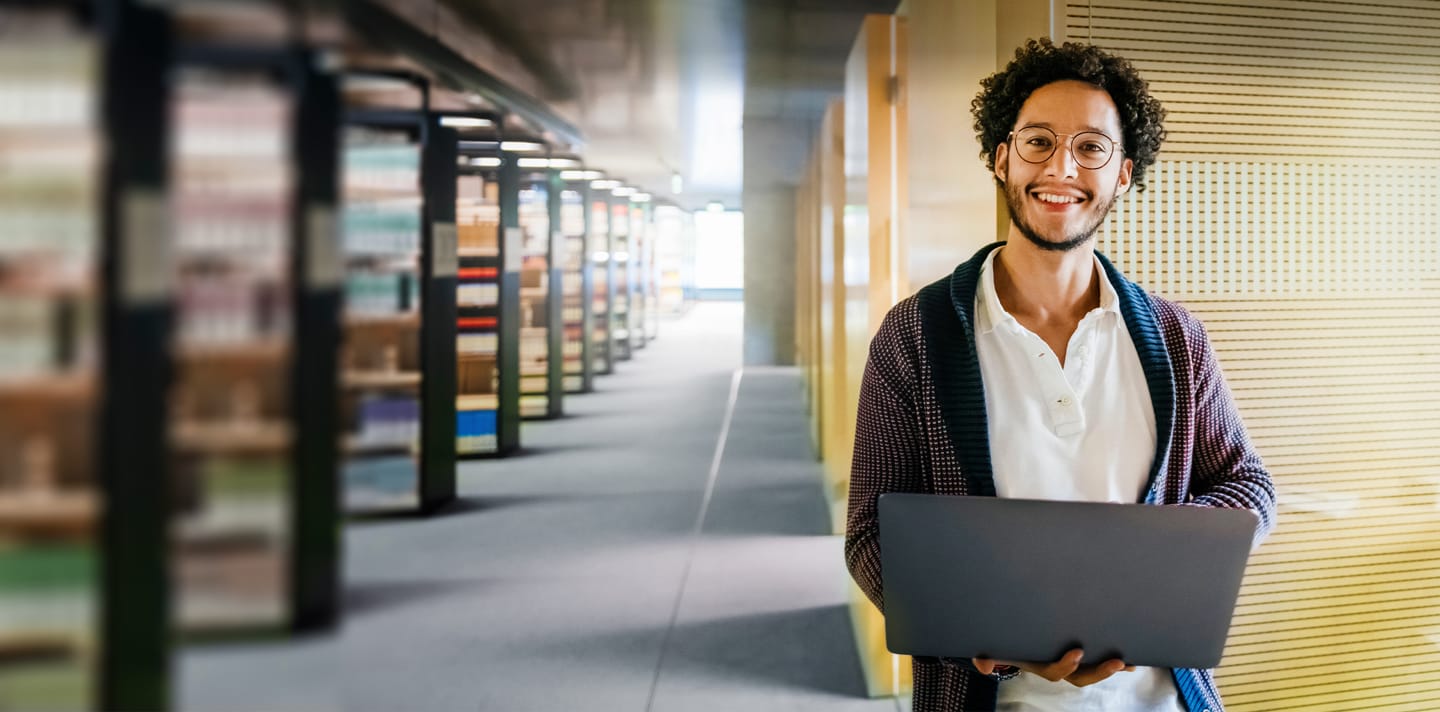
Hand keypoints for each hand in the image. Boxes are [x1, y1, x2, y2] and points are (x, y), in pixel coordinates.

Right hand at [972, 648, 1135, 686]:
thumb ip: (985, 656)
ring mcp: (1071, 662)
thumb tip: (982, 667)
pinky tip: (1134, 657)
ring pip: (1093, 671)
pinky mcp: (1081, 654)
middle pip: (1081, 676)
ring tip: (1129, 663)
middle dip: (1099, 671)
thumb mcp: (992, 647)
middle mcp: (1058, 667)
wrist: (1012, 639)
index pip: (1054, 671)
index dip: (1066, 664)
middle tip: (1115, 662)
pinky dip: (1116, 661)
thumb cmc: (1005, 641)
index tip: (1077, 653)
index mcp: (1040, 665)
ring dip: (1111, 668)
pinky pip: (1100, 660)